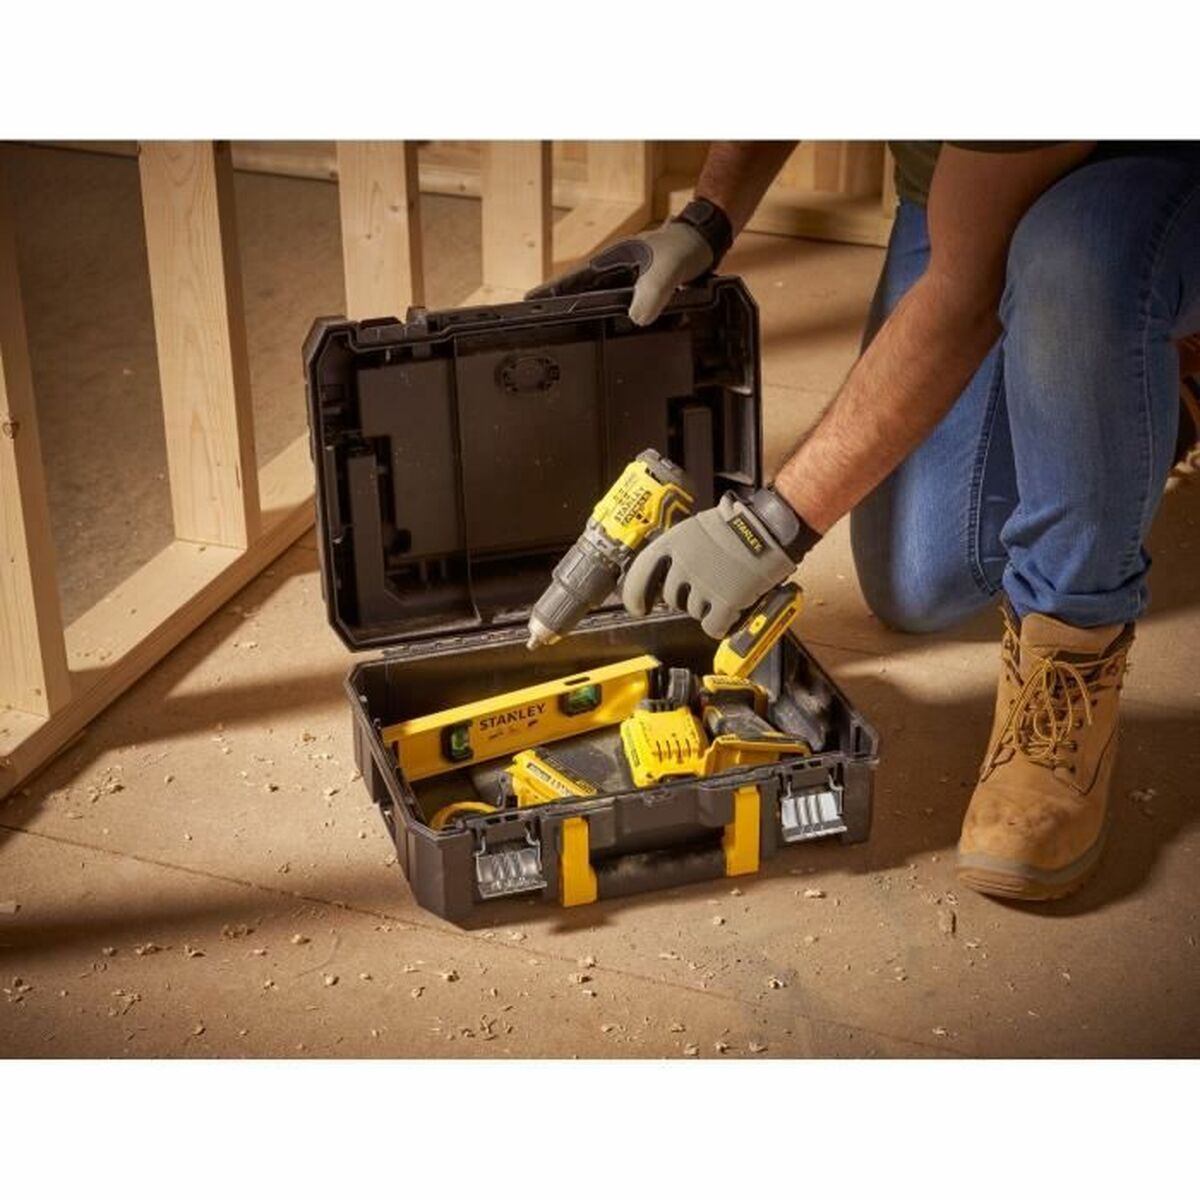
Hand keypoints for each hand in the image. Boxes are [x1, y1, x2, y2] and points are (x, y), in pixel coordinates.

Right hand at [526, 219, 713, 326]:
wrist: (703, 243)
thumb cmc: (684, 247)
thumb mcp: (669, 268)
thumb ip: (653, 291)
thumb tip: (636, 318)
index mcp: (609, 262)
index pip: (571, 281)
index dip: (549, 294)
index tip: (527, 306)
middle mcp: (610, 273)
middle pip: (577, 295)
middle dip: (559, 312)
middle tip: (539, 332)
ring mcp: (621, 284)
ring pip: (595, 305)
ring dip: (583, 319)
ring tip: (566, 341)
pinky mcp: (634, 294)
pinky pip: (615, 311)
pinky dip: (608, 324)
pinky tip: (606, 339)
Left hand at [622, 487, 816, 637]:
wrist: (770, 528)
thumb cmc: (738, 524)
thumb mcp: (697, 528)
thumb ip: (679, 550)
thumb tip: (668, 572)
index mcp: (673, 542)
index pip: (640, 573)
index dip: (634, 595)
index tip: (638, 607)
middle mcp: (684, 564)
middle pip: (671, 598)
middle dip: (685, 598)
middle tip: (705, 588)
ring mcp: (704, 584)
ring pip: (694, 612)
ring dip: (706, 608)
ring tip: (725, 589)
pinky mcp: (725, 601)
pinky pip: (713, 626)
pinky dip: (721, 625)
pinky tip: (730, 615)